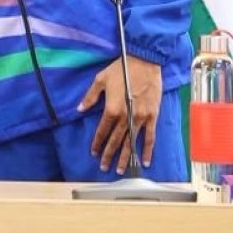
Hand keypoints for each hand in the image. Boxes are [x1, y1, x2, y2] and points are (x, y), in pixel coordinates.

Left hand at [79, 55, 162, 172]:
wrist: (144, 63)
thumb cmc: (120, 69)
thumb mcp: (100, 80)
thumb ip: (90, 97)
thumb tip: (80, 109)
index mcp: (112, 109)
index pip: (102, 130)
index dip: (97, 142)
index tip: (94, 153)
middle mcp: (126, 117)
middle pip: (116, 140)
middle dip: (109, 155)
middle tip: (104, 167)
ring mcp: (140, 118)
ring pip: (131, 142)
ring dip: (125, 157)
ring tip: (120, 170)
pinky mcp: (152, 116)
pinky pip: (150, 137)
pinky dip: (147, 150)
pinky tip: (144, 161)